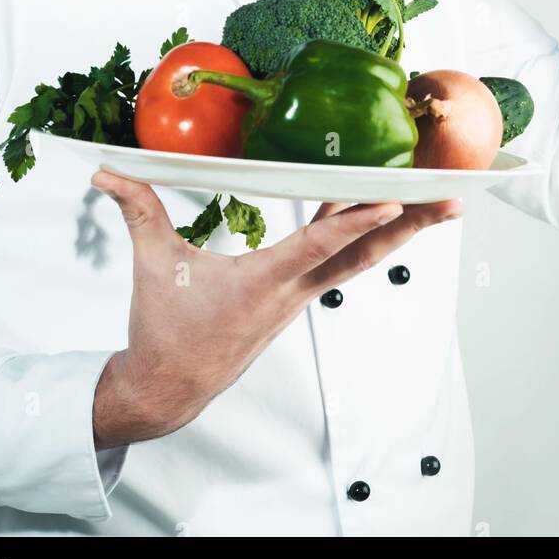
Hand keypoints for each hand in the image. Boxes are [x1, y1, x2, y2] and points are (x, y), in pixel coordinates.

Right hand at [90, 173, 461, 449]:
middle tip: (451, 200)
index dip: (355, 222)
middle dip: (409, 226)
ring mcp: (296, 297)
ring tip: (437, 205)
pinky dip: (363, 238)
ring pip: (358, 259)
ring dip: (399, 232)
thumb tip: (107, 171)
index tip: (393, 202)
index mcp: (262, 283)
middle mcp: (291, 290)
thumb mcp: (151, 266)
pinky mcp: (293, 299)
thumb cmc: (164, 330)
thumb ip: (136, 211)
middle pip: (362, 252)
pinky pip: (339, 263)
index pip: (316, 246)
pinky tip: (376, 215)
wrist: (169, 387)